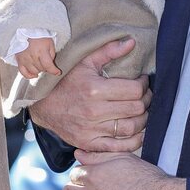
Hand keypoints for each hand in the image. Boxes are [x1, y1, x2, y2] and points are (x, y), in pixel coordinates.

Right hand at [16, 36, 60, 79]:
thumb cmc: (40, 36)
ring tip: (40, 65)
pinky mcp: (19, 60)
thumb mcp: (50, 43)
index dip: (54, 71)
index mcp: (41, 51)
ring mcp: (24, 59)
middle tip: (47, 63)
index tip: (58, 72)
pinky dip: (29, 75)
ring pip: (34, 72)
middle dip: (46, 67)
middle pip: (41, 69)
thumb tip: (50, 65)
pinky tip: (34, 74)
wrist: (26, 30)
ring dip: (39, 70)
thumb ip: (51, 55)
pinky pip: (23, 73)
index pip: (48, 66)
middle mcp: (32, 56)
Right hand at [28, 37, 150, 152]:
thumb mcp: (85, 62)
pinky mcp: (89, 143)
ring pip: (132, 128)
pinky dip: (133, 141)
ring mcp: (92, 130)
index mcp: (95, 90)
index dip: (144, 84)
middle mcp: (94, 112)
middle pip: (136, 109)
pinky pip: (119, 147)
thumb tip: (131, 42)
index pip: (134, 90)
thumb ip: (109, 51)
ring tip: (141, 111)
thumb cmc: (67, 82)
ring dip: (143, 119)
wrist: (43, 105)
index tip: (142, 81)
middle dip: (146, 100)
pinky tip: (138, 132)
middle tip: (145, 95)